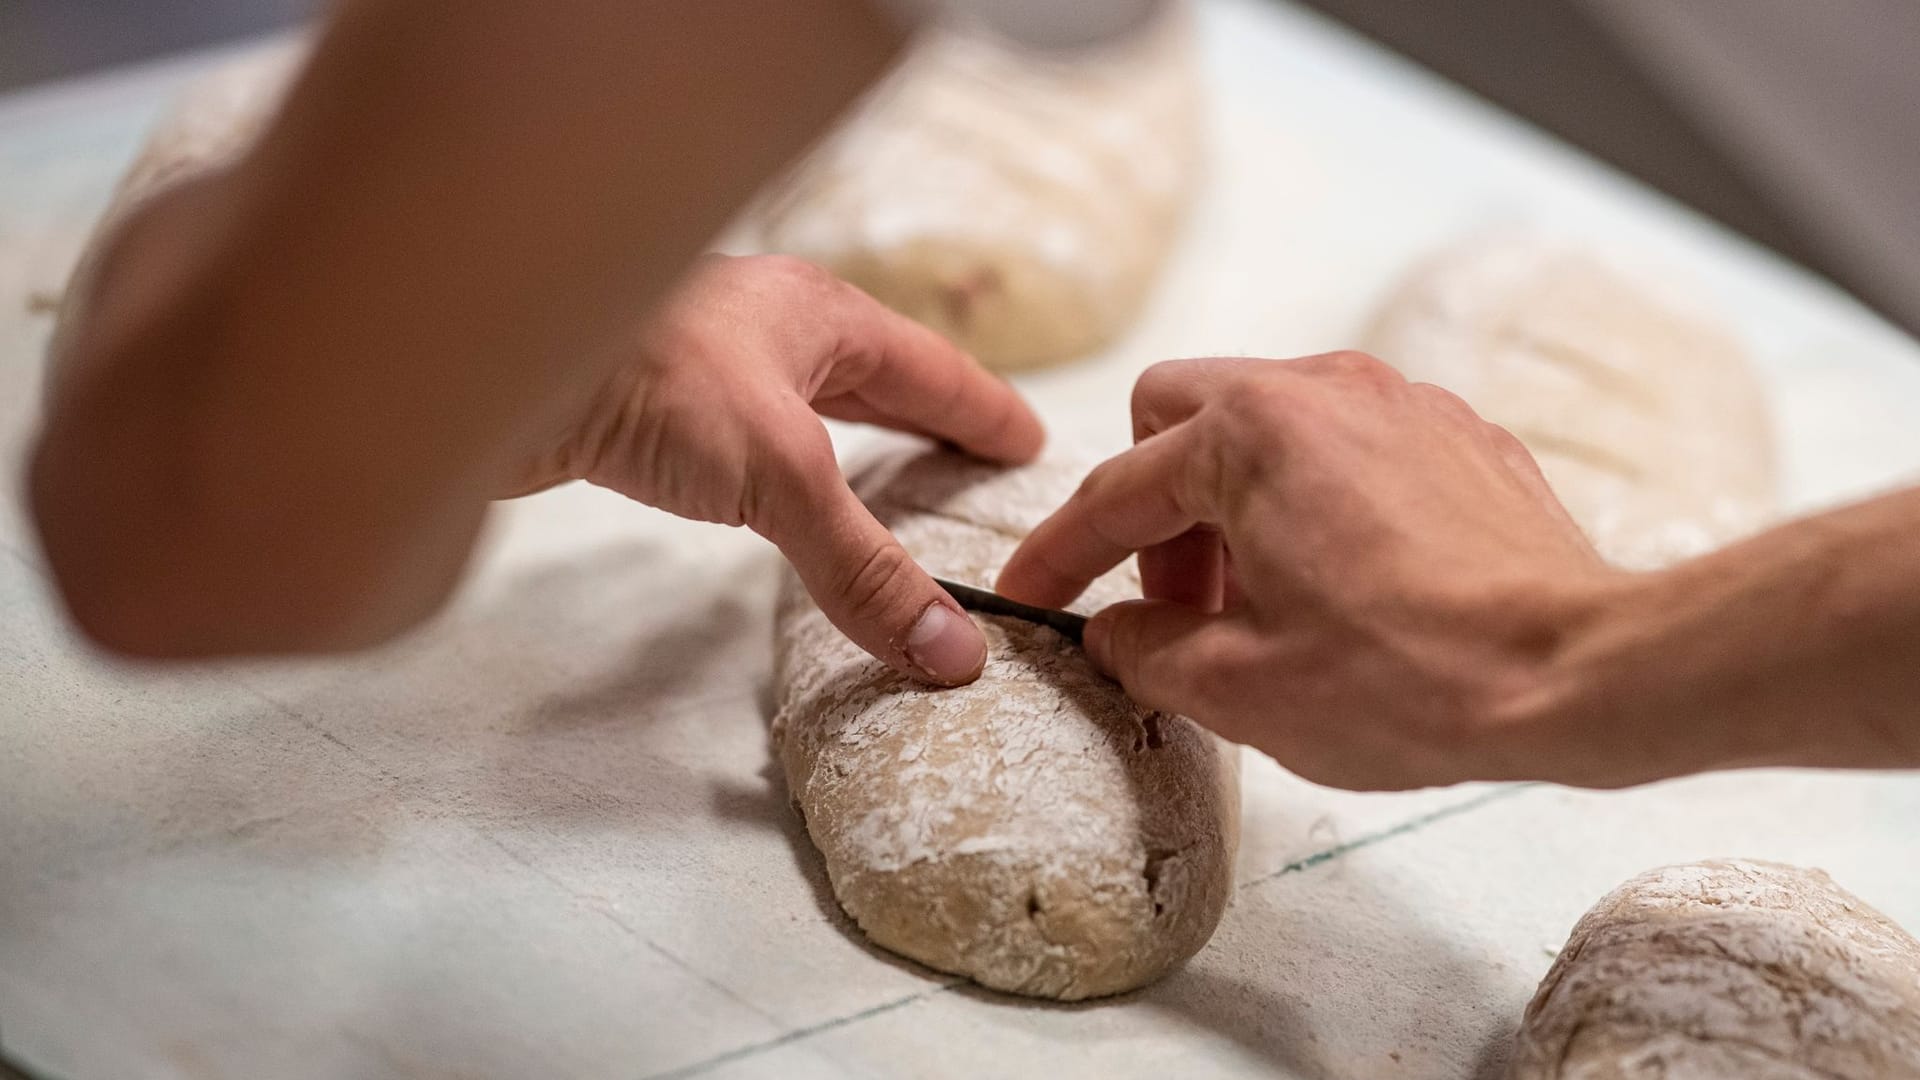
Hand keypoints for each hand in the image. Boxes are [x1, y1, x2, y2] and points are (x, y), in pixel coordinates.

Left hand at [511, 253, 1043, 684]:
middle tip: (975, 460)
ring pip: (806, 403)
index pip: (932, 371)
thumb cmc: (645, 377)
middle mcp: (768, 326)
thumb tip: (951, 653)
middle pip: (873, 376)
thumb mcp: (782, 474)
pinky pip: (748, 435)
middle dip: (926, 418)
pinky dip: (786, 467)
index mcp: (820, 315)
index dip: (984, 412)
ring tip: (890, 481)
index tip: (1029, 442)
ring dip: (853, 440)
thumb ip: (864, 568)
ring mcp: (706, 360)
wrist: (485, 360)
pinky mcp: (649, 402)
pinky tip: (775, 493)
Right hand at [997, 352, 1624, 788]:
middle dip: (1155, 508)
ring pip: (1265, 425)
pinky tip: (1340, 585)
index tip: (1031, 593)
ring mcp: (1399, 402)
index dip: (1060, 553)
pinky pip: (1345, 445)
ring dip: (1232, 505)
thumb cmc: (1414, 679)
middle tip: (1177, 604)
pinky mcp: (1457, 434)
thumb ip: (1147, 648)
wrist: (1579, 671)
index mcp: (1249, 434)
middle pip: (1179, 415)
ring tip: (1262, 606)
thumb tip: (1117, 631)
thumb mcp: (1242, 688)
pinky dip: (1310, 502)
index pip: (1116, 491)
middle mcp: (1322, 389)